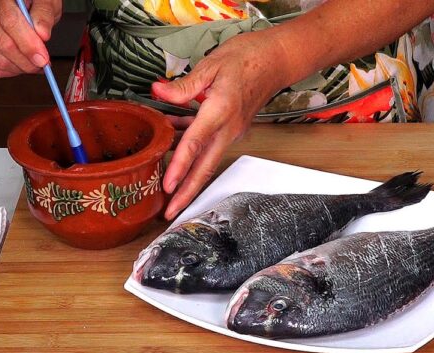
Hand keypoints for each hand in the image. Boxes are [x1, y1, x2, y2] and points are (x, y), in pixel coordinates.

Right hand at [0, 0, 61, 77]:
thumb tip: (42, 34)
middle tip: (44, 63)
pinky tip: (21, 64)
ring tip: (35, 63)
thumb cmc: (31, 0)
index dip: (28, 44)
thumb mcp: (44, 0)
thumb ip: (44, 14)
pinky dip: (11, 71)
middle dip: (27, 61)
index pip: (10, 22)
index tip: (43, 58)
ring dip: (21, 68)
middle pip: (3, 44)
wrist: (18, 2)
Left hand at [152, 31, 287, 219]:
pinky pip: (208, 143)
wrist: (275, 60)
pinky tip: (171, 139)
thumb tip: (158, 92)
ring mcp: (232, 130)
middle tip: (170, 214)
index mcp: (220, 111)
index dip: (179, 167)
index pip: (195, 144)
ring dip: (188, 177)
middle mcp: (228, 127)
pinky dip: (190, 148)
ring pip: (206, 160)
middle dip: (188, 193)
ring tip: (169, 192)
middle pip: (205, 167)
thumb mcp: (211, 65)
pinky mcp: (231, 128)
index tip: (168, 187)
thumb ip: (183, 85)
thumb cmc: (248, 58)